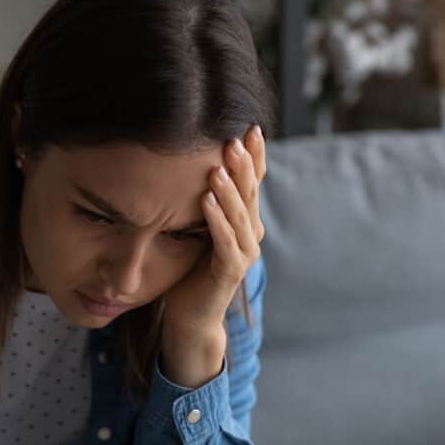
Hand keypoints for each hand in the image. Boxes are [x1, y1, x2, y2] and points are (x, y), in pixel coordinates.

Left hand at [160, 124, 265, 385]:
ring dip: (228, 190)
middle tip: (235, 139)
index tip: (251, 128)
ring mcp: (243, 253)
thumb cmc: (190, 269)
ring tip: (218, 166)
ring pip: (239, 215)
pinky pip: (224, 241)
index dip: (254, 157)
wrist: (190, 315)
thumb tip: (196, 165)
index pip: (252, 182)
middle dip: (243, 165)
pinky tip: (206, 200)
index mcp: (244, 221)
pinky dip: (216, 220)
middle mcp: (250, 234)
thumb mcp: (198, 229)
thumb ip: (205, 204)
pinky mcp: (229, 271)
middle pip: (250, 193)